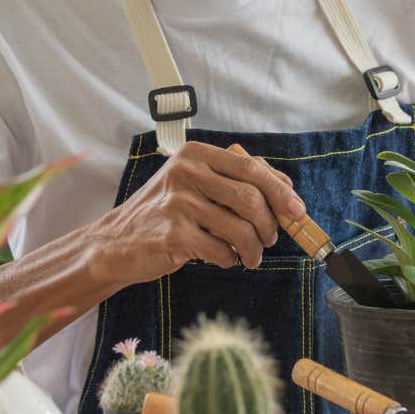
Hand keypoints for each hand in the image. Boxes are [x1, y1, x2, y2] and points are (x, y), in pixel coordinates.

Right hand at [94, 141, 305, 285]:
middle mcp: (187, 172)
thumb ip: (235, 178)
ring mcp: (178, 203)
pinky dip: (229, 260)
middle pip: (250, 199)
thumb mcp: (194, 182)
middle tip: (269, 240)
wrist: (117, 242)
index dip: (280, 191)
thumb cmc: (164, 212)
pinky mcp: (173, 234)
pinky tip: (223, 259)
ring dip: (253, 249)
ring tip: (249, 256)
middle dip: (270, 225)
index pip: (251, 168)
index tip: (297, 211)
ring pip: (240, 229)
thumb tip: (286, 187)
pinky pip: (221, 251)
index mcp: (196, 154)